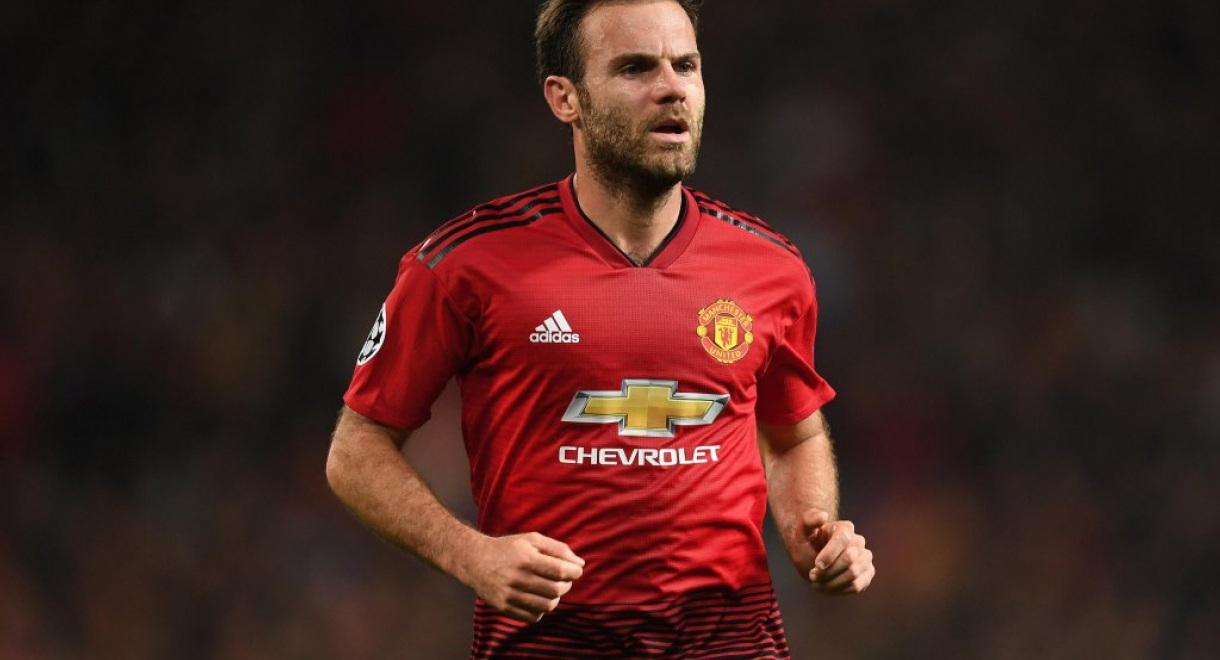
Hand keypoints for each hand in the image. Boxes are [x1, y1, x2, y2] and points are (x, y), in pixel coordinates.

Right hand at [461, 532, 584, 622]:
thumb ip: (558, 549)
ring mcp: (510, 595)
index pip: (561, 571)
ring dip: (556, 598)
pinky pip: (534, 617)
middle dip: (567, 584)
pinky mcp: (504, 607)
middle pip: (556, 590)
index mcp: (526, 558)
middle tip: (564, 578)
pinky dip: (542, 609)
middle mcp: (517, 578)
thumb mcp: (532, 539)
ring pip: (547, 606)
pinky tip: (538, 597)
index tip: (576, 569)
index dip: (574, 572)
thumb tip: (580, 563)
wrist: (475, 560)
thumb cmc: (508, 548)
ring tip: (552, 588)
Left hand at [801, 509, 873, 594]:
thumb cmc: (808, 544)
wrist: (812, 559)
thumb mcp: (802, 532)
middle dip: (828, 571)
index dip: (829, 555)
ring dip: (831, 582)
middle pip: (849, 559)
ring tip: (817, 583)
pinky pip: (857, 586)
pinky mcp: (867, 573)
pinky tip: (827, 586)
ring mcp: (865, 558)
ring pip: (852, 574)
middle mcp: (859, 541)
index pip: (842, 540)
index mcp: (845, 528)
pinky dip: (839, 589)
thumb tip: (823, 515)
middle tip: (812, 576)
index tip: (816, 566)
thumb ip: (808, 520)